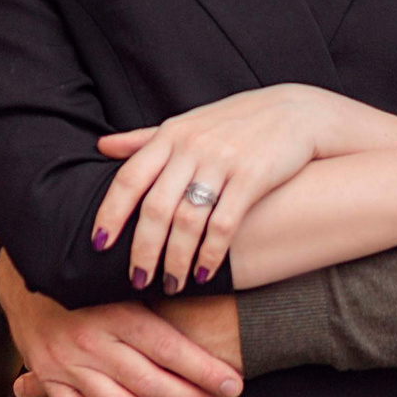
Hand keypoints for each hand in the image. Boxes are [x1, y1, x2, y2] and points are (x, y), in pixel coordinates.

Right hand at [0, 252, 242, 396]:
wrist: (31, 265)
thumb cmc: (93, 270)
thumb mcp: (127, 274)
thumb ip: (160, 294)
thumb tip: (212, 308)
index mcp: (115, 311)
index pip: (169, 350)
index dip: (205, 372)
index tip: (234, 385)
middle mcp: (90, 340)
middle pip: (150, 384)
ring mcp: (65, 362)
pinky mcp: (48, 376)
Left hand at [95, 85, 396, 294]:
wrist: (297, 113)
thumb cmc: (236, 122)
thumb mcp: (188, 124)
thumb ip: (145, 138)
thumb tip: (101, 147)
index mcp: (171, 135)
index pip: (128, 178)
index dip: (110, 214)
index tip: (99, 245)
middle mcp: (192, 147)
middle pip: (155, 208)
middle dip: (143, 250)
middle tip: (138, 280)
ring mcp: (223, 162)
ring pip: (187, 221)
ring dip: (176, 259)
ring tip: (171, 283)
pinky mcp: (252, 178)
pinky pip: (223, 225)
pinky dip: (211, 254)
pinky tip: (206, 273)